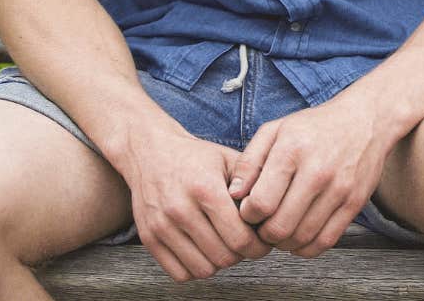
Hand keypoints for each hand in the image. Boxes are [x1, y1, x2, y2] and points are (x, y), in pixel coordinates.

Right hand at [115, 122, 270, 281]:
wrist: (150, 151)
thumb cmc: (195, 157)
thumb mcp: (228, 159)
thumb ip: (253, 183)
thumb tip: (275, 212)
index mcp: (205, 189)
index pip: (240, 238)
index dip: (259, 246)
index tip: (263, 241)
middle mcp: (180, 209)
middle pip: (224, 257)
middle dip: (242, 255)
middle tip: (247, 244)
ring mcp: (161, 226)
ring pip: (203, 269)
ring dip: (219, 263)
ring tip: (225, 245)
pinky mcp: (148, 238)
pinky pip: (179, 273)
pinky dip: (196, 268)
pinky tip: (204, 250)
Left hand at [228, 94, 395, 257]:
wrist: (366, 120)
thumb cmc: (315, 126)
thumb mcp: (276, 130)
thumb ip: (250, 161)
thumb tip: (233, 194)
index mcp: (292, 150)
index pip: (260, 203)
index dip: (247, 215)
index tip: (249, 210)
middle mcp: (318, 171)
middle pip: (279, 227)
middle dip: (263, 234)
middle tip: (262, 226)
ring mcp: (339, 189)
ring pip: (302, 238)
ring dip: (284, 243)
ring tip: (280, 230)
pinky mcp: (355, 203)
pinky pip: (326, 241)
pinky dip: (307, 248)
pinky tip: (299, 235)